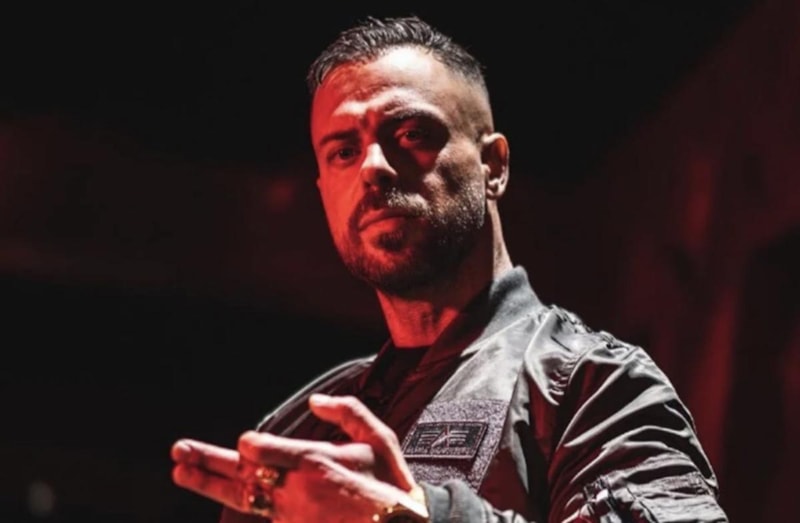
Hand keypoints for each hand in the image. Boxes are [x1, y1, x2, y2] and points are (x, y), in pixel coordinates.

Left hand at [170, 393, 423, 521]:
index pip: (262, 451)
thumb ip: (347, 412)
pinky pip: (261, 518)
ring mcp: (292, 516)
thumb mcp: (379, 439)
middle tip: (179, 452)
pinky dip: (240, 507)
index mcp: (316, 463)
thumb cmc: (390, 485)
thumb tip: (315, 400)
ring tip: (181, 472)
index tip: (245, 444)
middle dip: (207, 462)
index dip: (249, 446)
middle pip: (241, 476)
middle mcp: (297, 491)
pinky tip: (220, 496)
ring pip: (241, 499)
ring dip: (209, 484)